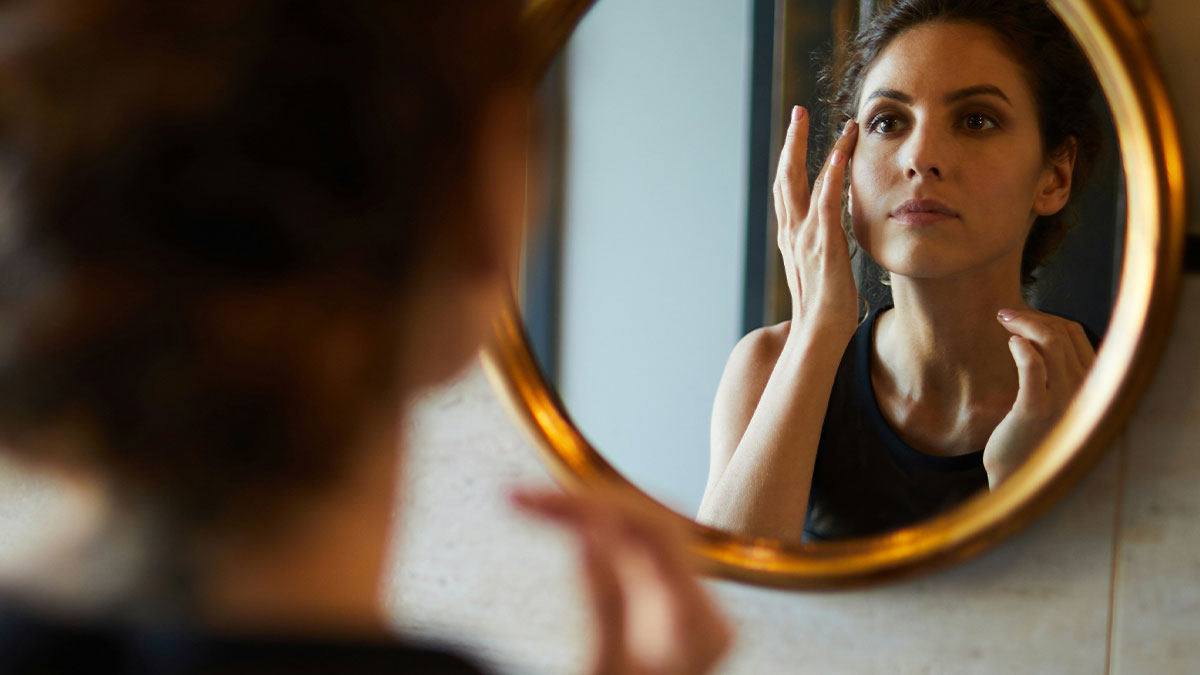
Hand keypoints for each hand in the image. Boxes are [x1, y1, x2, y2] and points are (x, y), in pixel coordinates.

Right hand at [512, 487, 732, 674]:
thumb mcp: (606, 670)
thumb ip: (603, 599)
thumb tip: (590, 528)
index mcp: (700, 627)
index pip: (651, 530)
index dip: (591, 504)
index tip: (533, 501)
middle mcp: (708, 612)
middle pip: (651, 523)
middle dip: (586, 503)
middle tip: (523, 497)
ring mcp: (697, 612)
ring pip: (647, 533)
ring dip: (594, 514)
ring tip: (536, 504)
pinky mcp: (675, 616)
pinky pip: (643, 556)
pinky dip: (604, 538)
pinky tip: (569, 528)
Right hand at [773, 106, 859, 341]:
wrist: (819, 332)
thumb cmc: (825, 309)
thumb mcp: (821, 271)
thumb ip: (823, 249)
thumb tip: (833, 240)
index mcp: (792, 236)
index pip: (787, 189)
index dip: (790, 159)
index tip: (797, 134)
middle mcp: (793, 231)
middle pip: (786, 176)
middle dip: (792, 141)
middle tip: (799, 111)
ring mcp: (805, 235)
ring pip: (803, 181)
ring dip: (814, 147)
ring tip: (826, 121)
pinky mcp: (824, 242)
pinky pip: (826, 201)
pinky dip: (831, 174)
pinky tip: (841, 152)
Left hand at [983, 308, 1096, 486]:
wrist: (1019, 481)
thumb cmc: (1032, 440)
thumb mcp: (1055, 404)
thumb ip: (1058, 376)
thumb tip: (1039, 336)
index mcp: (1091, 387)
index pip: (1077, 335)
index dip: (1049, 318)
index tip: (1023, 316)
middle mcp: (1084, 391)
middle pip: (1064, 333)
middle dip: (1033, 316)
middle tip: (1005, 314)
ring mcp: (1062, 400)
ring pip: (1050, 343)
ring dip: (1024, 324)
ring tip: (1002, 321)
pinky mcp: (1035, 409)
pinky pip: (1032, 367)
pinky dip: (1021, 347)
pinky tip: (1010, 342)